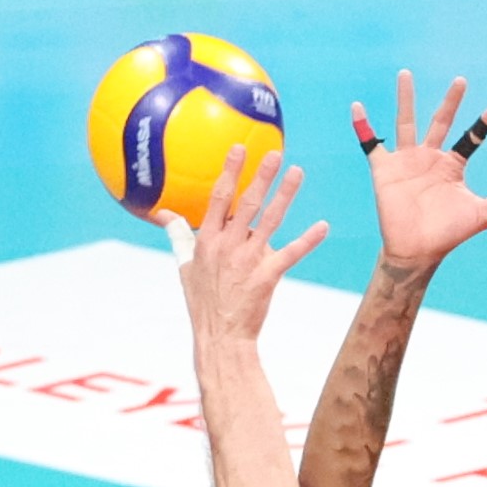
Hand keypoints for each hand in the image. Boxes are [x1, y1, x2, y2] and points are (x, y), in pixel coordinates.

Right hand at [173, 148, 330, 343]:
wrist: (221, 337)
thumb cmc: (203, 303)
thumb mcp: (185, 267)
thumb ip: (178, 236)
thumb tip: (163, 214)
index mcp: (208, 240)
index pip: (219, 198)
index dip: (230, 171)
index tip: (239, 149)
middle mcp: (228, 246)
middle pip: (247, 203)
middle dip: (261, 176)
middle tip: (274, 153)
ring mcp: (248, 261)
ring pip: (270, 221)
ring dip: (285, 195)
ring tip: (297, 172)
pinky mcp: (267, 276)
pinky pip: (290, 253)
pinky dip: (308, 240)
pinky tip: (323, 226)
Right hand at [352, 70, 486, 272]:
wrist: (417, 251)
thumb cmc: (448, 234)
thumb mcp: (483, 215)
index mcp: (452, 166)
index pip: (470, 139)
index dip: (482, 125)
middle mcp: (430, 157)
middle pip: (441, 121)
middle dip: (451, 102)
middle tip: (462, 80)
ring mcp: (406, 161)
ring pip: (406, 122)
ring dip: (406, 99)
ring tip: (406, 73)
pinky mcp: (384, 169)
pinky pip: (371, 144)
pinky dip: (363, 126)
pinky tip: (358, 107)